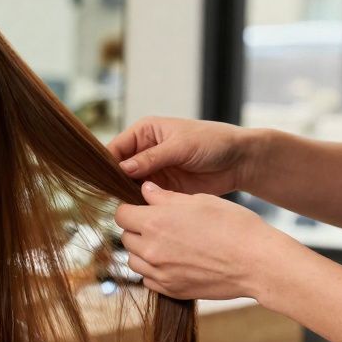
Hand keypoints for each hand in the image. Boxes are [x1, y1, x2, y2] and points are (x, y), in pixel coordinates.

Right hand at [108, 117, 258, 195]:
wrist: (239, 161)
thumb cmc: (213, 142)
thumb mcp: (180, 146)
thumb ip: (151, 158)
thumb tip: (123, 168)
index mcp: (145, 132)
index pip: (116, 147)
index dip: (107, 163)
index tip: (102, 179)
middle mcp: (144, 151)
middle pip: (118, 168)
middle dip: (115, 181)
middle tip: (111, 195)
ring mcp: (152, 170)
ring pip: (128, 184)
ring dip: (126, 193)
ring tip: (125, 203)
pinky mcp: (161, 187)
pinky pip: (143, 196)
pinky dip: (139, 203)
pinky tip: (138, 209)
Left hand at [114, 182, 298, 300]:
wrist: (257, 262)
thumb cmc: (234, 226)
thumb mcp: (200, 201)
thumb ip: (166, 197)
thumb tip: (145, 190)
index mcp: (156, 222)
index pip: (121, 215)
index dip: (131, 209)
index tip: (143, 209)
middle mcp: (151, 249)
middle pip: (126, 237)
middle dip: (138, 230)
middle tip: (160, 226)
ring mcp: (159, 273)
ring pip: (134, 260)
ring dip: (143, 251)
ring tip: (168, 244)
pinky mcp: (170, 290)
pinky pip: (148, 279)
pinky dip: (155, 271)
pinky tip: (175, 262)